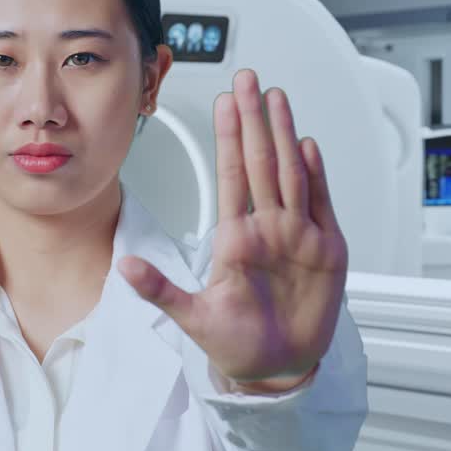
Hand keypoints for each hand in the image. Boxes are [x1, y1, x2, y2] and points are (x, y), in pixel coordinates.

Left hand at [119, 69, 347, 390]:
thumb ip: (160, 290)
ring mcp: (297, 236)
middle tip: (249, 80)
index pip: (232, 175)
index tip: (224, 103)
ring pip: (291, 174)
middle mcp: (267, 229)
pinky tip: (309, 146)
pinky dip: (317, 176)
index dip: (230, 137)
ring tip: (278, 100)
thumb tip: (124, 267)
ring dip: (285, 135)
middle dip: (255, 120)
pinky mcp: (326, 252)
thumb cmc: (236, 343)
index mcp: (235, 238)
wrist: (277, 369)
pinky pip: (321, 205)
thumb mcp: (191, 318)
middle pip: (262, 162)